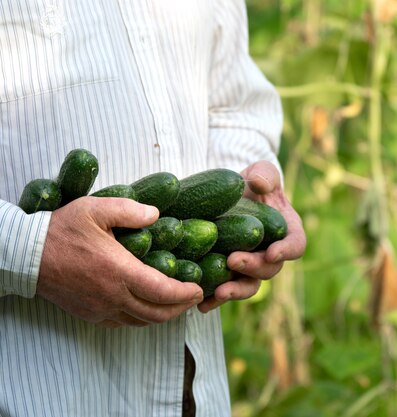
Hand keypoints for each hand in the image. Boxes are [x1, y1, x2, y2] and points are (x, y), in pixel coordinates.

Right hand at [37, 197, 203, 326]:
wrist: (26, 255)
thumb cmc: (62, 229)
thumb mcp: (96, 208)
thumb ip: (130, 210)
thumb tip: (157, 214)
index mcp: (119, 271)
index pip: (163, 291)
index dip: (185, 293)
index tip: (199, 287)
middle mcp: (113, 296)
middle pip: (158, 313)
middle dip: (181, 307)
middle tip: (193, 296)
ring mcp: (101, 309)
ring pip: (142, 321)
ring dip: (164, 314)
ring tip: (176, 302)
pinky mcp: (90, 314)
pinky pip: (124, 323)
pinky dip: (142, 318)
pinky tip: (148, 305)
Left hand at [198, 161, 305, 311]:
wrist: (230, 197)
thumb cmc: (252, 183)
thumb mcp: (261, 171)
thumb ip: (265, 174)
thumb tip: (259, 184)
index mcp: (286, 232)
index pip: (295, 245)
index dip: (286, 251)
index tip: (272, 252)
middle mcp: (270, 254)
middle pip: (269, 269)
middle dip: (253, 267)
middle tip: (233, 261)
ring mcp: (249, 267)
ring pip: (249, 286)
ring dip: (235, 291)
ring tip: (218, 292)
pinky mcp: (228, 275)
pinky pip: (224, 291)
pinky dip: (213, 299)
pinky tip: (199, 304)